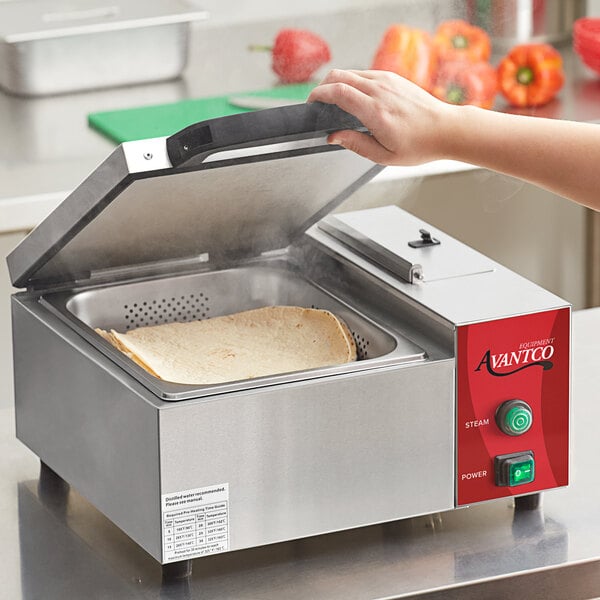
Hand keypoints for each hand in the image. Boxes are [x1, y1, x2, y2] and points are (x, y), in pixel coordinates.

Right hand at [308, 69, 454, 165]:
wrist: (446, 129)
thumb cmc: (419, 146)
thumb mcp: (384, 156)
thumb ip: (355, 144)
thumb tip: (333, 137)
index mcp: (375, 112)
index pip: (338, 92)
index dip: (319, 95)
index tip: (311, 103)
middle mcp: (380, 91)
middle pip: (339, 76)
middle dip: (323, 87)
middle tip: (317, 102)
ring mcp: (387, 80)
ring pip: (351, 73)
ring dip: (337, 83)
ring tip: (333, 102)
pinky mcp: (393, 77)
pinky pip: (364, 74)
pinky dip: (352, 82)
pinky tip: (353, 98)